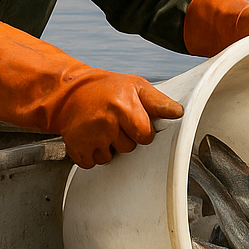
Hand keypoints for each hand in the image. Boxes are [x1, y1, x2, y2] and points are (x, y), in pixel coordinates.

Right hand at [0, 22, 183, 168]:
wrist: (69, 92)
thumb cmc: (105, 89)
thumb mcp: (136, 86)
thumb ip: (159, 102)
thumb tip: (178, 112)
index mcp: (123, 106)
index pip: (146, 136)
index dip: (142, 130)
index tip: (134, 121)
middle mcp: (106, 122)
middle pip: (129, 148)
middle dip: (125, 138)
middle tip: (115, 121)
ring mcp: (90, 136)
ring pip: (112, 157)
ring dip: (109, 147)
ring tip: (102, 127)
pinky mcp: (77, 147)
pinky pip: (94, 163)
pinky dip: (93, 154)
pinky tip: (91, 138)